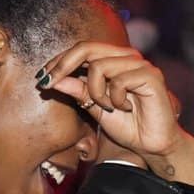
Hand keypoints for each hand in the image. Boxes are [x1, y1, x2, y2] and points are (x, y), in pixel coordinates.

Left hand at [39, 42, 193, 179]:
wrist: (151, 145)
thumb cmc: (127, 125)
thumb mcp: (94, 107)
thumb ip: (77, 91)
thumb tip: (52, 79)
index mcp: (113, 60)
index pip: (81, 50)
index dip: (59, 61)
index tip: (42, 78)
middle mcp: (126, 56)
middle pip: (86, 48)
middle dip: (62, 66)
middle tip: (49, 84)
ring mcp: (139, 64)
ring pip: (99, 66)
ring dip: (95, 92)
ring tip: (107, 107)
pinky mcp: (150, 75)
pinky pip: (118, 81)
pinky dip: (115, 99)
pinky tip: (125, 108)